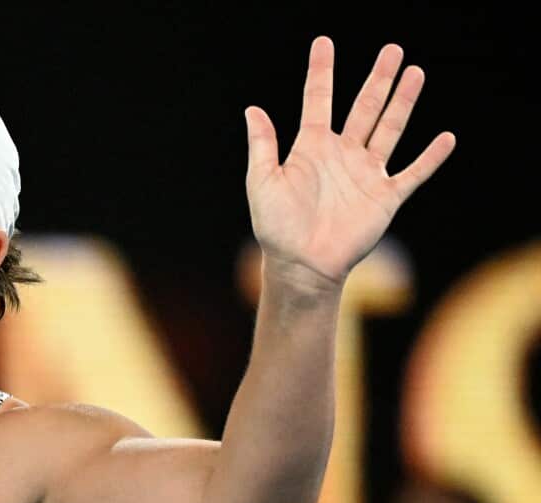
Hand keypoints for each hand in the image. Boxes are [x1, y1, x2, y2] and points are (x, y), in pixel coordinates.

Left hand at [244, 36, 456, 286]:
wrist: (301, 264)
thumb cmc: (276, 226)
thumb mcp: (263, 181)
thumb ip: (263, 145)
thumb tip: (252, 109)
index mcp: (311, 147)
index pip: (318, 100)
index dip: (321, 71)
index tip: (323, 42)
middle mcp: (342, 154)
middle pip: (365, 107)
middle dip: (378, 79)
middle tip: (392, 49)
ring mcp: (366, 174)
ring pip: (390, 129)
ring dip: (403, 102)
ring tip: (415, 73)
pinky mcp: (385, 197)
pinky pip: (412, 173)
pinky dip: (430, 157)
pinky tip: (446, 138)